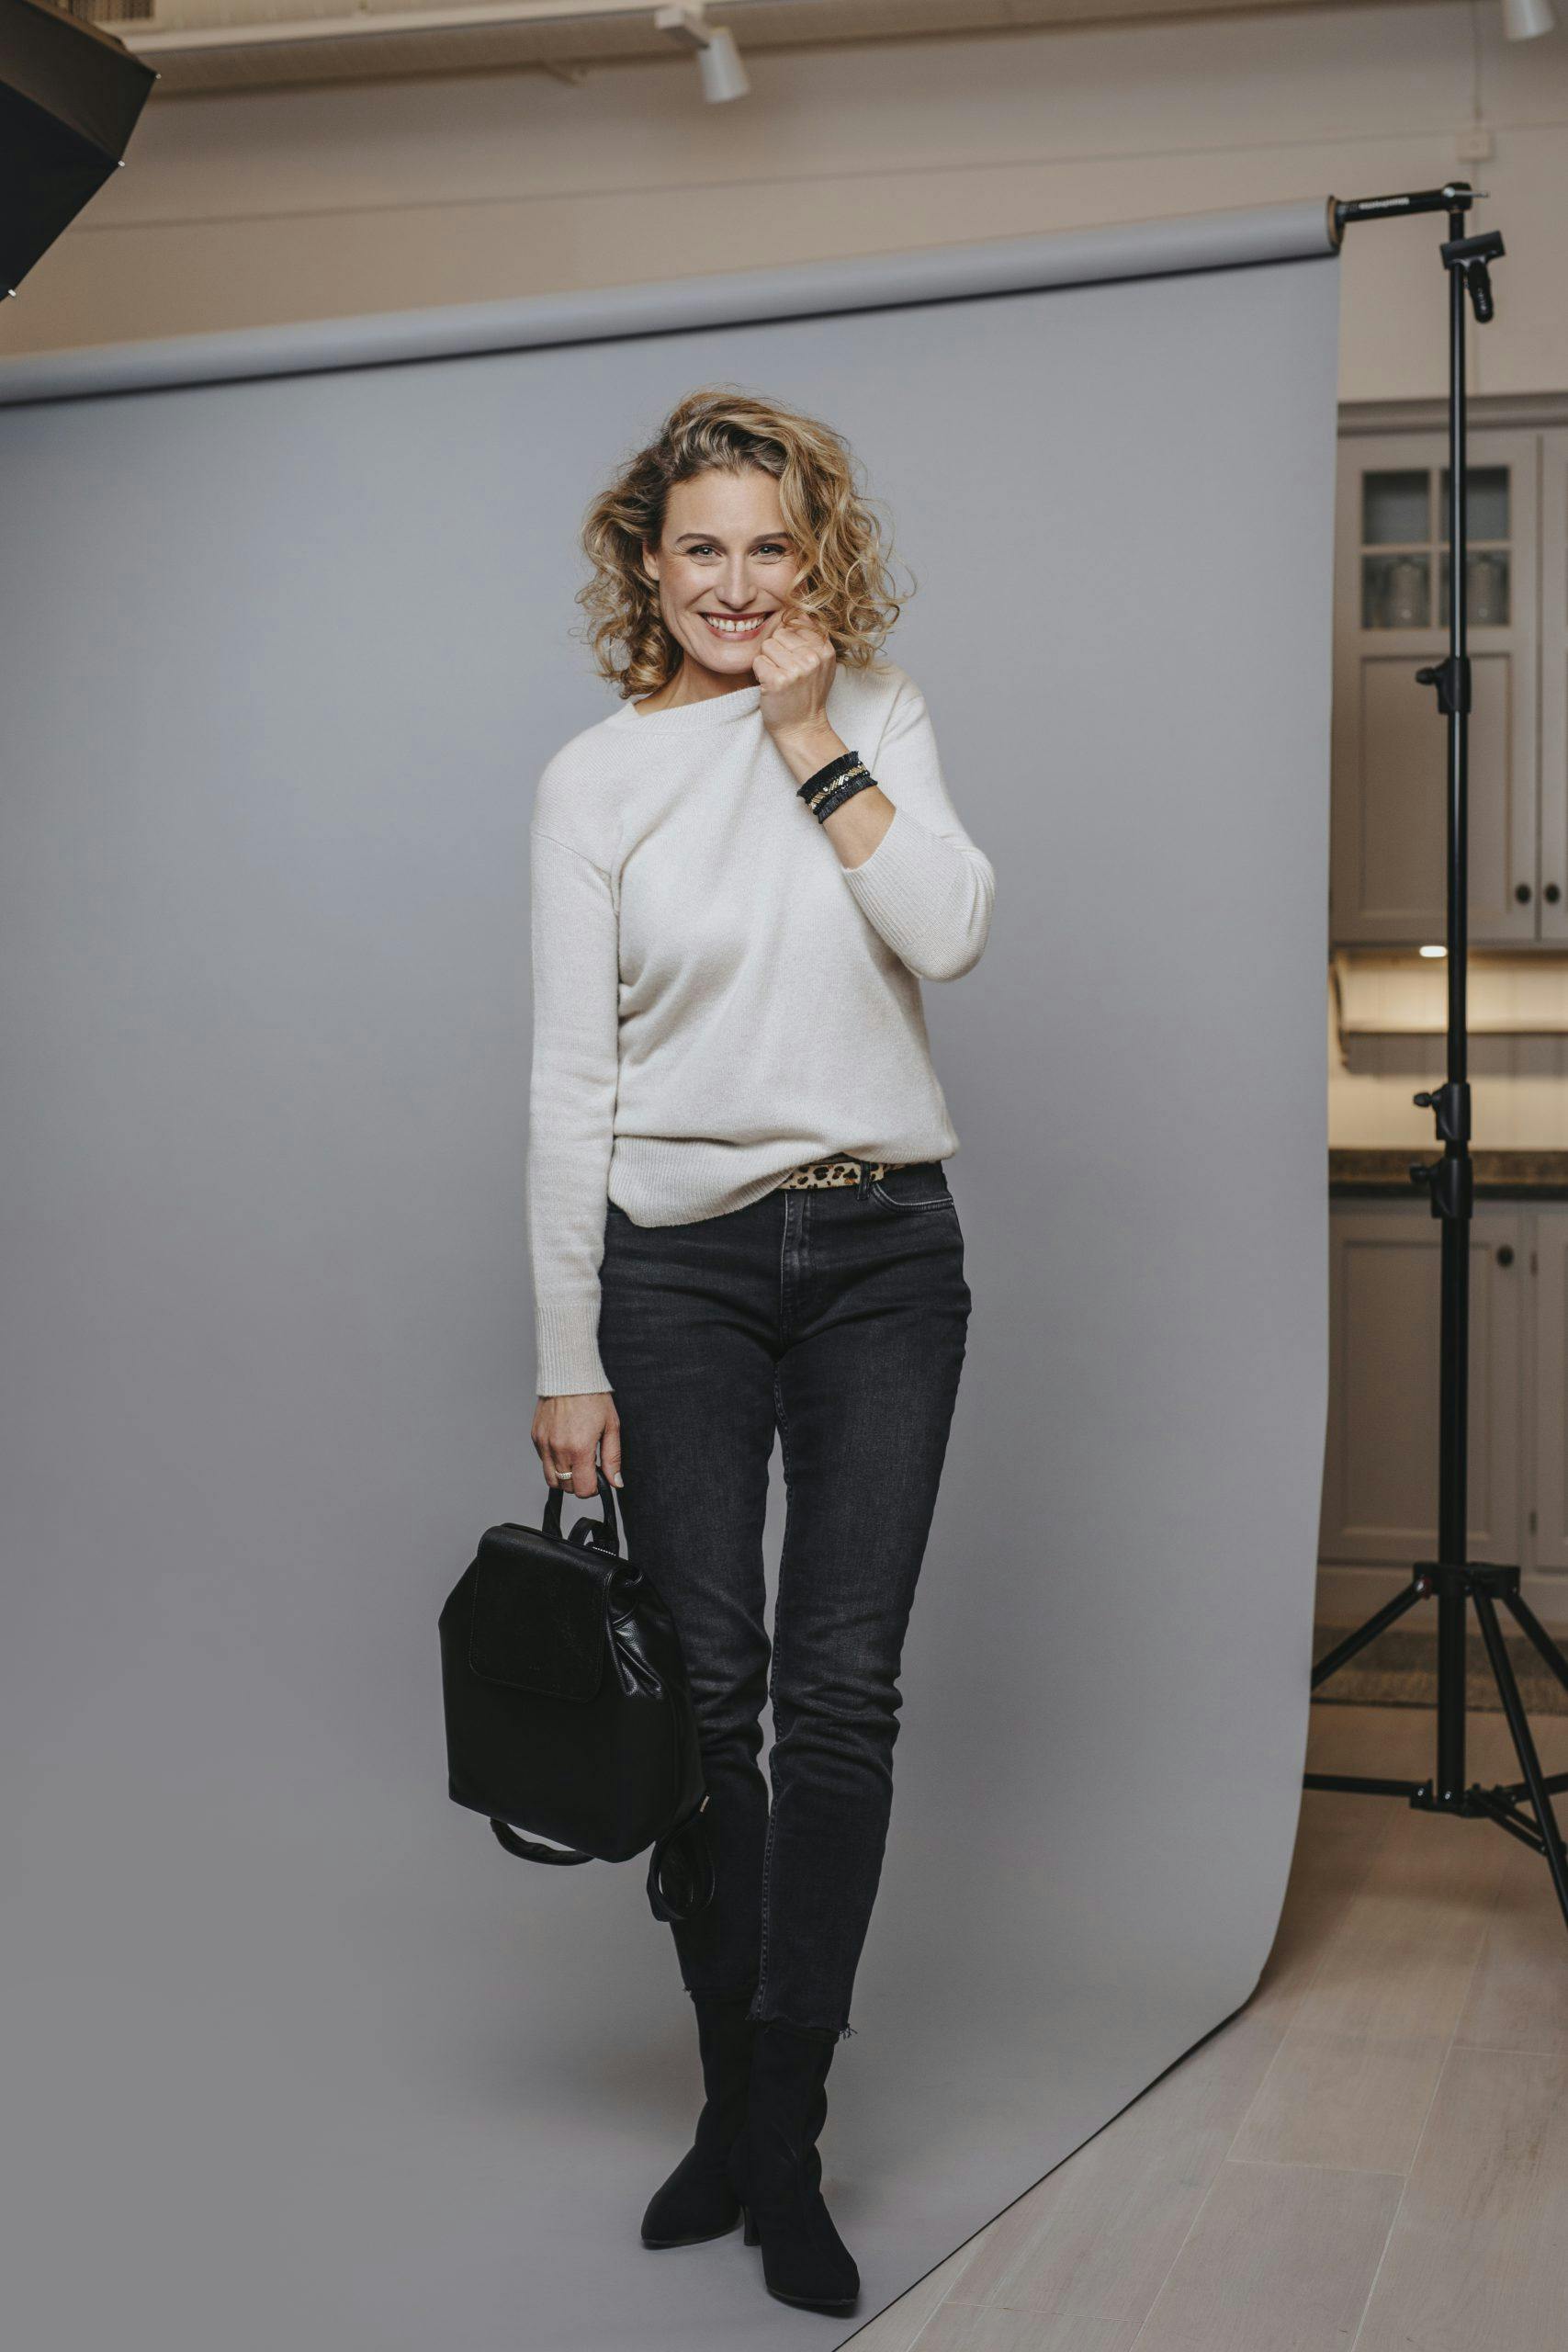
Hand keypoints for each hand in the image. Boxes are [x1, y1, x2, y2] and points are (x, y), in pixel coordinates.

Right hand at [532, 1391, 621, 1499]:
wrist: (569, 1375)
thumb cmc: (593, 1398)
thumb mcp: (611, 1427)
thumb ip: (613, 1459)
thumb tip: (615, 1483)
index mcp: (580, 1448)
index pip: (582, 1489)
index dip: (593, 1488)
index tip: (598, 1477)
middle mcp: (558, 1449)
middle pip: (566, 1486)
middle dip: (579, 1482)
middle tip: (588, 1466)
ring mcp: (544, 1444)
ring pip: (551, 1478)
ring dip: (564, 1476)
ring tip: (576, 1459)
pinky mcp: (535, 1437)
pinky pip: (543, 1461)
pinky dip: (554, 1461)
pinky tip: (565, 1446)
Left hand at [753, 610, 837, 743]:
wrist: (802, 728)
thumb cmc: (807, 695)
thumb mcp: (821, 664)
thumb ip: (813, 638)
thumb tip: (797, 611)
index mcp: (826, 649)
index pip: (797, 623)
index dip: (790, 642)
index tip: (796, 661)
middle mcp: (813, 657)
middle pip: (779, 633)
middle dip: (778, 652)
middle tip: (786, 673)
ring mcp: (796, 669)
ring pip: (767, 646)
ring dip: (768, 662)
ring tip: (779, 679)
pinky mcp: (778, 681)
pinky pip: (758, 662)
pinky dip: (759, 674)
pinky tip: (771, 686)